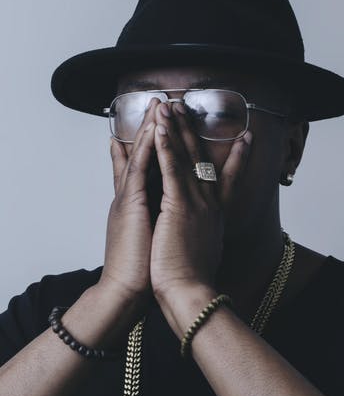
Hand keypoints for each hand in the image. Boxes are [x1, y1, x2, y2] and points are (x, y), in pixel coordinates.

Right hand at [98, 97, 159, 312]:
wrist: (125, 293)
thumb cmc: (143, 271)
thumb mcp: (149, 237)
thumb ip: (153, 219)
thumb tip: (166, 214)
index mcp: (136, 203)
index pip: (140, 166)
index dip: (146, 143)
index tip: (152, 123)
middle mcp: (129, 196)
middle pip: (140, 153)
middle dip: (149, 126)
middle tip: (157, 101)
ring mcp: (127, 198)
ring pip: (139, 154)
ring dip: (148, 127)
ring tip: (157, 104)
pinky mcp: (129, 204)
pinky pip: (138, 168)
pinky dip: (146, 147)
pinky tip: (154, 129)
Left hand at [150, 101, 252, 306]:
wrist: (190, 295)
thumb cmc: (194, 280)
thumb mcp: (207, 250)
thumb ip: (209, 234)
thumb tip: (210, 232)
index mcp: (216, 214)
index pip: (229, 177)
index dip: (238, 156)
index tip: (247, 137)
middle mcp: (210, 203)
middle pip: (202, 158)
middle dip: (192, 129)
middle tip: (186, 106)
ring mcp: (196, 202)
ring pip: (186, 157)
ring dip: (176, 129)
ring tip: (169, 105)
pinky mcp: (179, 205)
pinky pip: (172, 169)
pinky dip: (165, 146)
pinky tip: (159, 128)